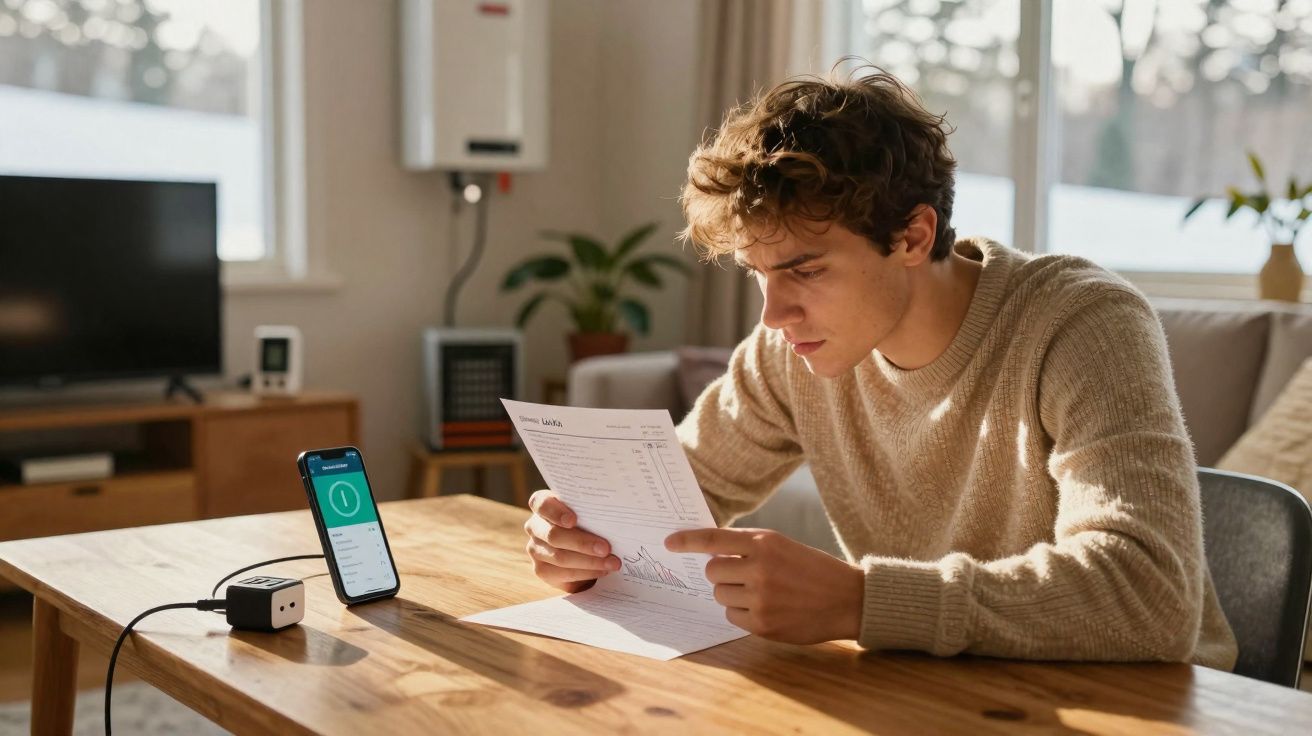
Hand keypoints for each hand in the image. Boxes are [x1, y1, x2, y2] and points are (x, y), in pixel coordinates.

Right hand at [524, 490, 620, 592]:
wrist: (582, 547)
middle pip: (554, 535)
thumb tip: (615, 514)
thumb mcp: (588, 511)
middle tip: (606, 548)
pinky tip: (602, 570)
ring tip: (612, 562)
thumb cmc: (588, 521)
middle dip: (582, 543)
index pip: (542, 504)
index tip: (573, 520)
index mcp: (543, 505)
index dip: (556, 512)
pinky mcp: (542, 570)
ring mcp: (535, 549)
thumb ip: (591, 510)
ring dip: (590, 561)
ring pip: (560, 557)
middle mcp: (535, 526)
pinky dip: (586, 572)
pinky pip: (564, 574)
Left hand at [665, 527, 863, 644]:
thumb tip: (711, 554)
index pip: (714, 539)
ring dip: (732, 593)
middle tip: (742, 575)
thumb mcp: (783, 546)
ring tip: (760, 592)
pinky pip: (732, 616)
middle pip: (712, 572)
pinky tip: (766, 608)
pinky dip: (742, 612)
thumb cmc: (813, 569)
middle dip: (721, 573)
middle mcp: (760, 569)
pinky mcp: (763, 624)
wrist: (848, 599)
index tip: (669, 543)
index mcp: (764, 543)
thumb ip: (748, 547)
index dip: (687, 540)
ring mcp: (761, 599)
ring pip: (720, 595)